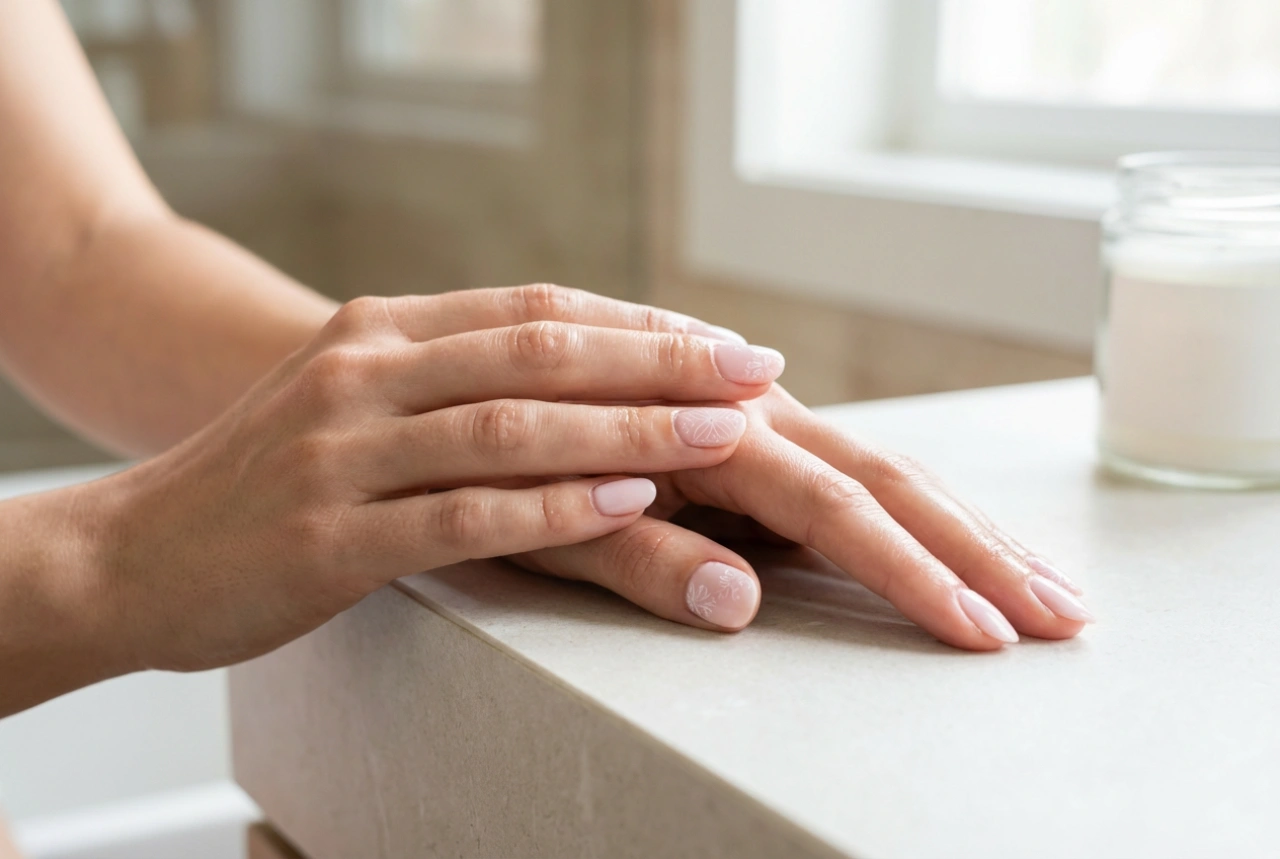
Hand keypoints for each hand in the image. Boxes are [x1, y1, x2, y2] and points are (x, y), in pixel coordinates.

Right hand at [86, 287, 785, 671]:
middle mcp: (364, 370)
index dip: (641, 324)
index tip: (730, 344)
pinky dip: (551, 510)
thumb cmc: (263, 483)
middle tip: (757, 376)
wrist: (128, 553)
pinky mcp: (330, 536)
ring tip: (728, 438)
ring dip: (632, 431)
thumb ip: (449, 381)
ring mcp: (344, 451)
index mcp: (380, 331)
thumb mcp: (353, 401)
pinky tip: (624, 506)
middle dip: (663, 362)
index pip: (538, 309)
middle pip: (541, 352)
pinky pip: (461, 515)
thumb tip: (575, 384)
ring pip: (513, 427)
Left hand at [515, 386, 1093, 650]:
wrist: (466, 391)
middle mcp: (745, 412)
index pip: (835, 510)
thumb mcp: (545, 526)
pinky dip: (909, 506)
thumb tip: (742, 601)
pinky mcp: (750, 429)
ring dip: (964, 527)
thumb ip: (637, 555)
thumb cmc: (494, 467)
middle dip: (979, 551)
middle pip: (886, 482)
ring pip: (878, 469)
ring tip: (1041, 580)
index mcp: (705, 432)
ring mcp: (754, 418)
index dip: (913, 574)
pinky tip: (959, 533)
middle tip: (1066, 614)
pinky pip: (843, 465)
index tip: (985, 632)